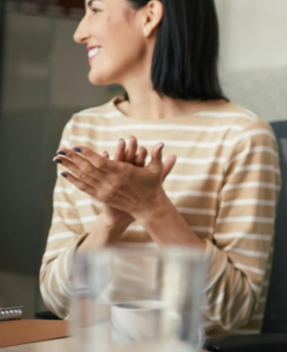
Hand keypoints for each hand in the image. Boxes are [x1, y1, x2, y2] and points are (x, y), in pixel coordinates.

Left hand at [56, 140, 177, 222]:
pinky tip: (65, 173)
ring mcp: (106, 191)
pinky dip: (74, 180)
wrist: (149, 208)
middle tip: (61, 149)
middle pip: (88, 169)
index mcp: (123, 173)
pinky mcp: (103, 197)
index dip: (88, 154)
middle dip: (73, 158)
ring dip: (70, 167)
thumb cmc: (153, 186)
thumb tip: (161, 143)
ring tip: (58, 159)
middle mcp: (111, 182)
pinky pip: (85, 187)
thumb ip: (156, 155)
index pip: (100, 162)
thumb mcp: (156, 170)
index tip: (77, 146)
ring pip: (84, 177)